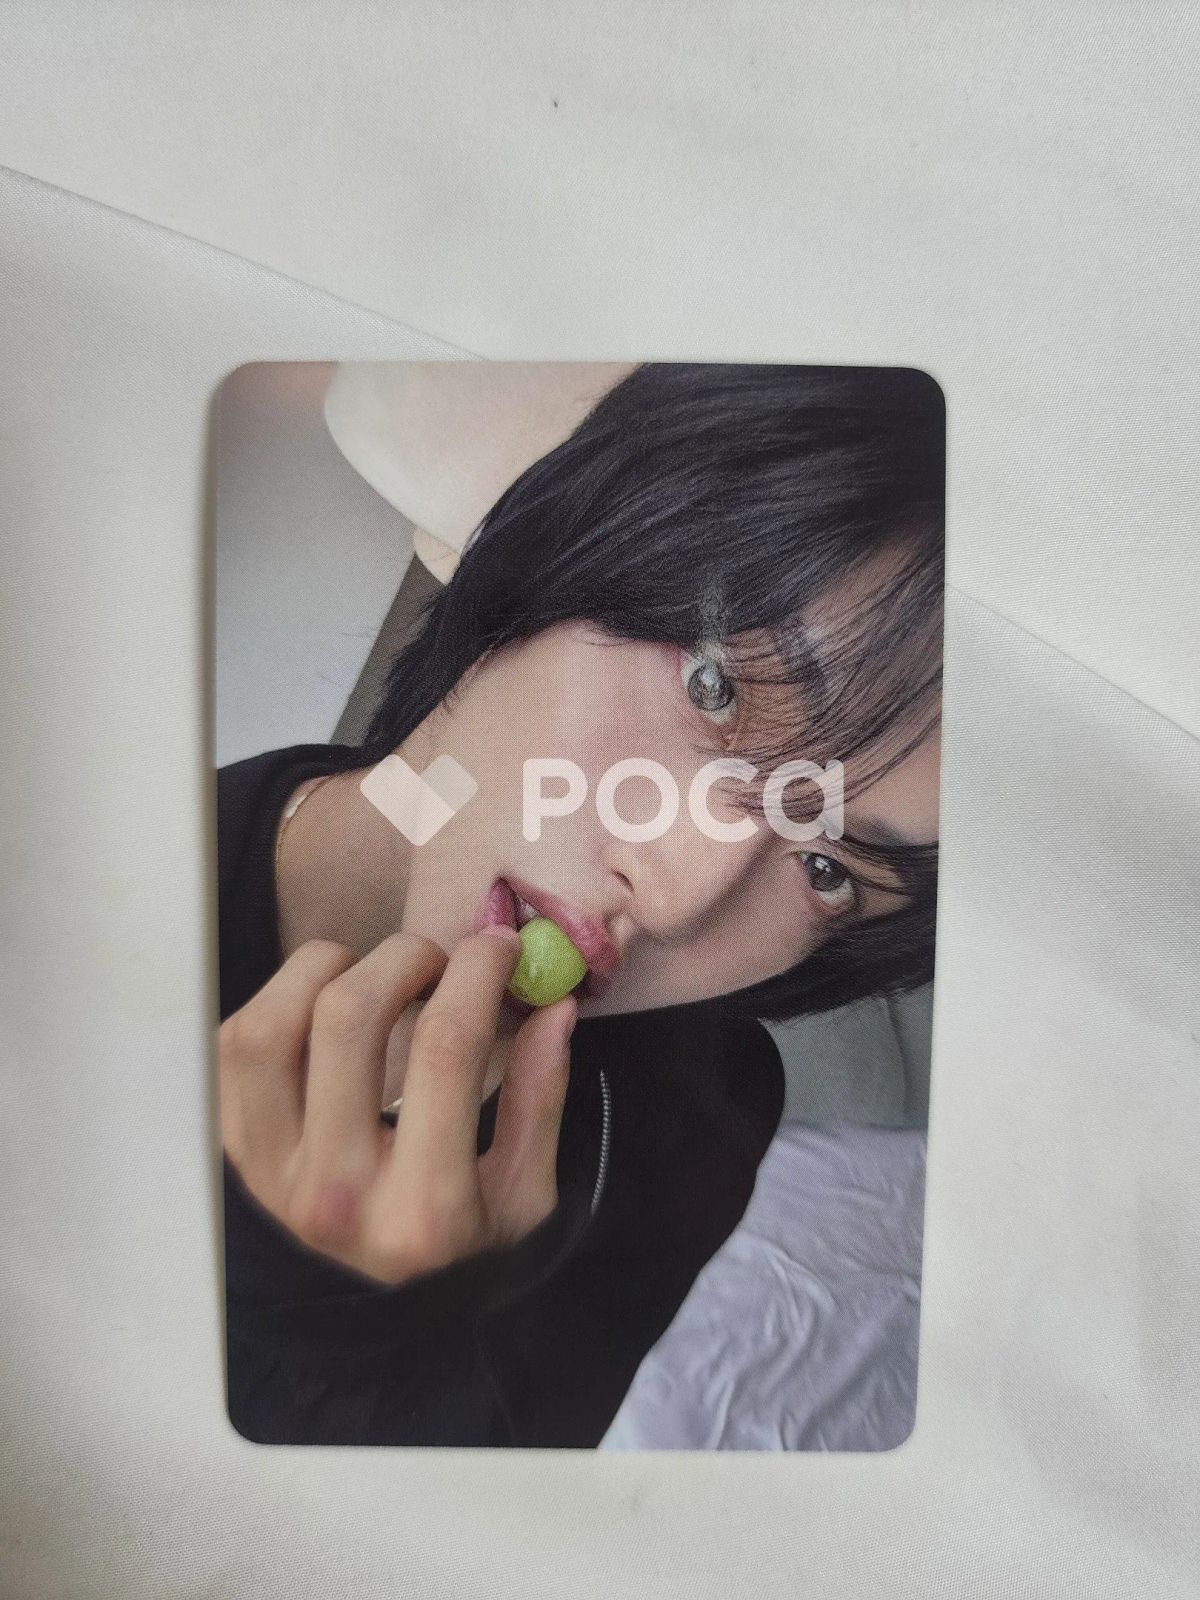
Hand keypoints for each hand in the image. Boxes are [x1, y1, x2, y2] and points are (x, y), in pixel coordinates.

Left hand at [218, 926, 575, 1284]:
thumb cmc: (464, 1262)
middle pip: (346, 1018)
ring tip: (370, 975)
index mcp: (422, 1211)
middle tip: (438, 960)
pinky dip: (276, 1007)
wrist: (373, 1344)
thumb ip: (539, 1099)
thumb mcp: (526, 1200)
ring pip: (266, 1025)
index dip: (478, 973)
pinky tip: (322, 1011)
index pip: (445, 1049)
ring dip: (323, 972)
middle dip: (404, 957)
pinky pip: (230, 1052)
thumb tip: (554, 1004)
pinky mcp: (231, 1159)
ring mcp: (267, 1177)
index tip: (499, 945)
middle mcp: (333, 1193)